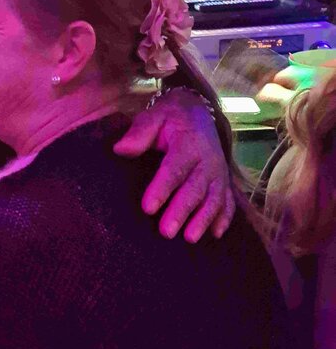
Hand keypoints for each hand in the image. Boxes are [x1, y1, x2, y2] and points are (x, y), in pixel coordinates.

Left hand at [114, 89, 234, 242]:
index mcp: (188, 144)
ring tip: (189, 238)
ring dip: (203, 219)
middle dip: (181, 211)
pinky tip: (216, 235)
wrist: (199, 110)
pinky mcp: (224, 181)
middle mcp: (207, 160)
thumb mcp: (154, 115)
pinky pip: (229, 200)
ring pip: (214, 198)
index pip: (174, 169)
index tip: (148, 208)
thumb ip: (139, 131)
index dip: (161, 189)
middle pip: (194, 188)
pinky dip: (224, 217)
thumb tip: (120, 149)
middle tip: (166, 232)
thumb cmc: (170, 117)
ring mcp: (218, 172)